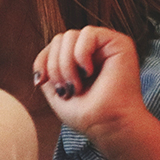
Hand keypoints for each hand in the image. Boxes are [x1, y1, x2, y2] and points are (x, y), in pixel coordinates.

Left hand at [32, 26, 146, 139]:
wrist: (109, 126)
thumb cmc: (86, 114)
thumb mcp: (55, 91)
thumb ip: (47, 70)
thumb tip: (42, 62)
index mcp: (79, 60)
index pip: (51, 46)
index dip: (41, 61)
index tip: (41, 82)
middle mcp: (93, 50)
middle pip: (58, 40)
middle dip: (54, 66)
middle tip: (66, 89)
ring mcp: (105, 45)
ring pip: (69, 36)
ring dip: (66, 63)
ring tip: (76, 85)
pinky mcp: (119, 43)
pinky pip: (88, 33)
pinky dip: (80, 53)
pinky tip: (88, 71)